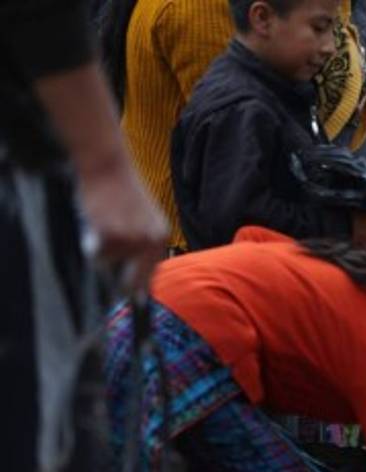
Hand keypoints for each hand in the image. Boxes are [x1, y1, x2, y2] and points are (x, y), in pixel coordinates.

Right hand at [78, 156, 167, 292]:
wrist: (108, 165)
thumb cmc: (118, 190)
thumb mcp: (140, 219)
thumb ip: (141, 244)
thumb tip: (133, 278)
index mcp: (161, 237)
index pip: (152, 274)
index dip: (139, 289)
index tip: (132, 300)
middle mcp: (152, 241)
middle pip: (134, 281)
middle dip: (120, 285)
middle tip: (112, 280)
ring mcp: (133, 239)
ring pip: (109, 265)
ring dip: (100, 252)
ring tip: (102, 224)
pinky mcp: (113, 234)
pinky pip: (97, 254)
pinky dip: (91, 242)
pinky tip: (96, 221)